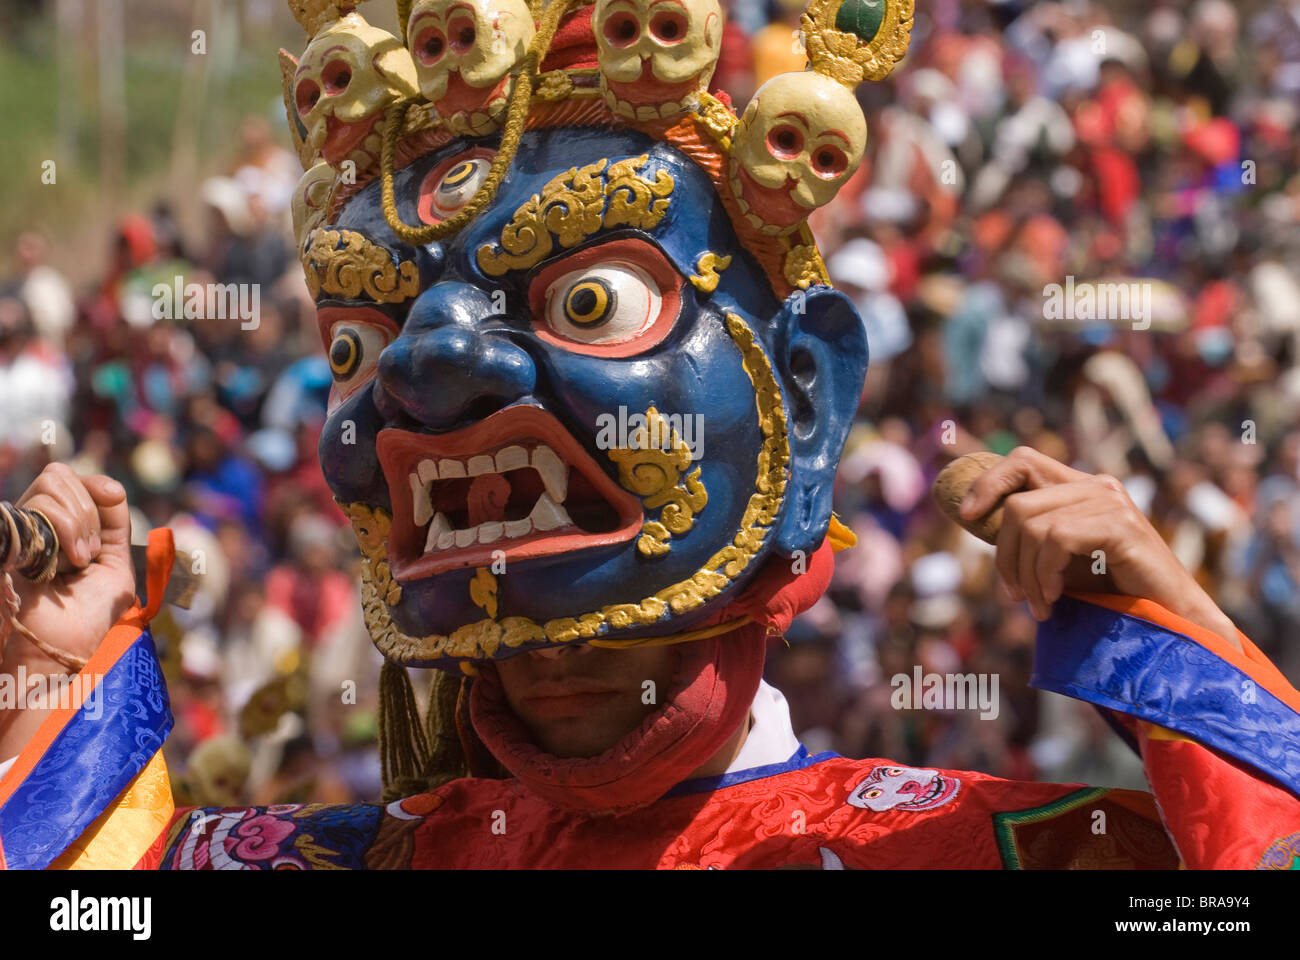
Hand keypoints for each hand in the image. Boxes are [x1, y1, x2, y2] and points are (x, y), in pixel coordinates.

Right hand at [4, 463, 136, 675]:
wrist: (66, 647)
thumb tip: (111, 488)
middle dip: (89, 510)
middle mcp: (32, 525)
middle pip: (59, 476)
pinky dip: (66, 530)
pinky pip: (39, 509)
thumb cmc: (91, 615)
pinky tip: (67, 564)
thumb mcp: (114, 563)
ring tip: (78, 562)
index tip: (114, 497)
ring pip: (50, 487)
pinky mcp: (8, 542)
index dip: (95, 484)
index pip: (69, 478)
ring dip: (79, 523)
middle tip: (90, 553)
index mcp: (57, 528)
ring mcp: (17, 532)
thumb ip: (115, 524)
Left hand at [959, 447, 1241, 650]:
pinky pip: (1055, 539)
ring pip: (1030, 523)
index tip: (966, 514)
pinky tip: (1055, 598)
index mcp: (1081, 488)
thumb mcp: (1061, 559)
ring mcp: (1111, 501)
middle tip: (1015, 595)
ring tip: (1039, 605)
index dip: (988, 482)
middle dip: (1004, 555)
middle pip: (1016, 501)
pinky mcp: (1121, 525)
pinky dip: (1044, 574)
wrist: (1171, 620)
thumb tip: (974, 519)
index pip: (1022, 460)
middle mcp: (1096, 486)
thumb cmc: (1115, 594)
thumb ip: (1029, 537)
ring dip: (1025, 574)